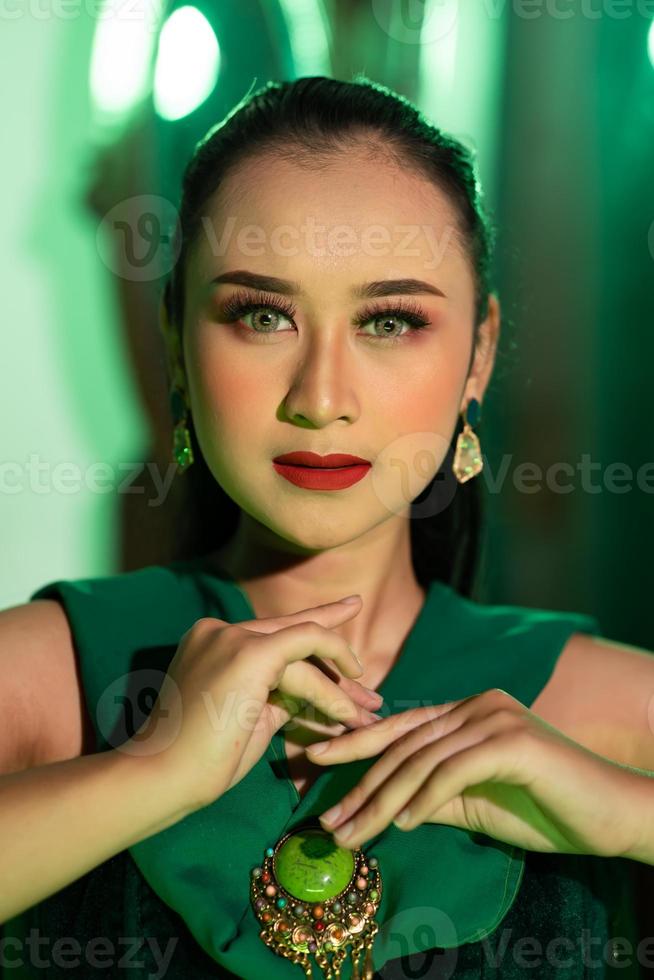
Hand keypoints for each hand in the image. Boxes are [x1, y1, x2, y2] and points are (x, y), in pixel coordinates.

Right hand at [123, 595, 381, 810]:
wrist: (162, 776)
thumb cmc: (199, 760)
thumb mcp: (246, 717)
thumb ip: (275, 696)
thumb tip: (314, 693)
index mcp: (211, 642)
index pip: (273, 635)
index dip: (311, 629)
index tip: (342, 619)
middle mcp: (219, 630)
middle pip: (291, 631)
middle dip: (334, 646)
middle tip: (363, 651)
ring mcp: (233, 637)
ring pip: (304, 648)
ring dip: (339, 686)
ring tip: (368, 712)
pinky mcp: (249, 651)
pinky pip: (307, 642)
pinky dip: (334, 665)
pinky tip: (354, 689)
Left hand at [306, 688, 641, 856]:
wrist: (612, 814)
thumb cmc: (547, 808)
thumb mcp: (478, 801)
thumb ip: (435, 793)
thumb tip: (387, 805)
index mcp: (467, 711)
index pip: (400, 727)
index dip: (355, 743)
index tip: (315, 763)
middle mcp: (476, 704)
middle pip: (404, 744)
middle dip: (359, 783)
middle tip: (327, 819)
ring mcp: (494, 717)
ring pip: (422, 759)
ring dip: (382, 800)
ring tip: (353, 833)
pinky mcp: (511, 739)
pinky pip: (453, 770)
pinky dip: (425, 798)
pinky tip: (405, 824)